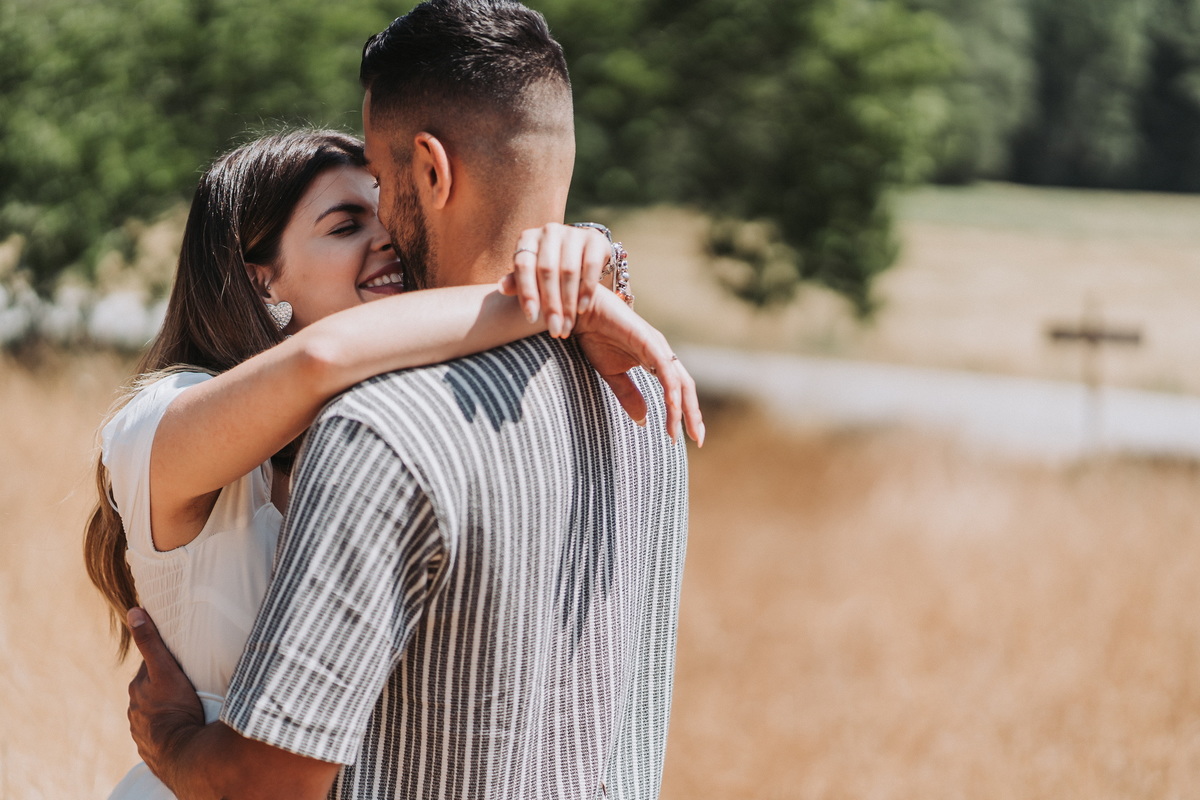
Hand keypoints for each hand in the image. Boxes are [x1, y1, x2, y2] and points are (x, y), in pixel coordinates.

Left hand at [126, 608, 205, 785]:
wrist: (181, 751)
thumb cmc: (176, 707)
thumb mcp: (165, 669)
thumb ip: (150, 641)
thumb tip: (134, 611)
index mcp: (138, 687)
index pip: (150, 666)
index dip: (163, 659)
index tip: (177, 657)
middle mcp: (135, 708)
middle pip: (150, 688)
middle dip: (164, 683)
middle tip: (186, 681)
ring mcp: (142, 728)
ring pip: (154, 710)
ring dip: (165, 706)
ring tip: (186, 705)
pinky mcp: (151, 745)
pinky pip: (159, 731)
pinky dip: (167, 726)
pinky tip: (180, 726)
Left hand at [497, 223, 611, 338]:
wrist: (583, 250)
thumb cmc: (550, 266)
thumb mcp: (532, 274)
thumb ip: (518, 281)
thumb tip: (501, 288)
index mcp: (528, 238)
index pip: (523, 266)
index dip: (527, 293)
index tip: (531, 319)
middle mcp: (549, 231)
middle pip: (546, 271)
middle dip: (550, 304)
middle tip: (553, 329)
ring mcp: (573, 233)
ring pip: (569, 271)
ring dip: (568, 302)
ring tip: (567, 325)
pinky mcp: (595, 240)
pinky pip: (590, 266)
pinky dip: (586, 290)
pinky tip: (582, 309)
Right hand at [573, 288, 703, 445]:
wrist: (581, 312)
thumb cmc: (596, 338)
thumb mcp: (612, 375)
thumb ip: (629, 395)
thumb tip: (643, 420)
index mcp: (656, 361)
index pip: (678, 391)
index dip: (685, 413)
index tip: (688, 438)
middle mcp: (662, 353)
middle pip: (685, 387)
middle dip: (693, 414)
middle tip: (698, 440)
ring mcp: (657, 345)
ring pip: (678, 381)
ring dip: (682, 408)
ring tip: (679, 431)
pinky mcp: (648, 340)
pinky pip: (664, 368)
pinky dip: (670, 388)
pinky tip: (672, 406)